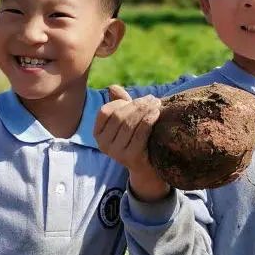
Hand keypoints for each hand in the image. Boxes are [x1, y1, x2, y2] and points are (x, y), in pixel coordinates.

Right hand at [94, 85, 169, 200]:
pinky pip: (140, 134)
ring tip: (157, 103)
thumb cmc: (136, 139)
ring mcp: (116, 153)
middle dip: (137, 105)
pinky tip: (157, 113)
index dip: (121, 103)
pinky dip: (148, 121)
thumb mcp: (126, 121)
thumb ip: (120, 104)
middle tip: (152, 99)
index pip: (105, 112)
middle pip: (119, 117)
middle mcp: (103, 145)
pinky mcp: (130, 157)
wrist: (147, 168)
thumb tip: (113, 87)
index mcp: (98, 134)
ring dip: (145, 111)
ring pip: (130, 124)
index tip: (136, 99)